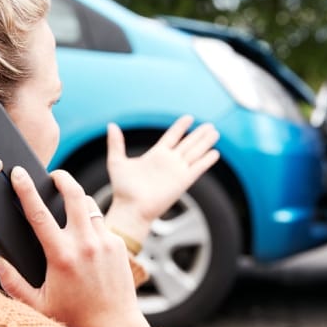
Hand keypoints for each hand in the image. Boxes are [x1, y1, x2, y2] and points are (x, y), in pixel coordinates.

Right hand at [0, 166, 152, 326]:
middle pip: (73, 193)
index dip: (26, 189)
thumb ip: (12, 281)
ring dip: (77, 200)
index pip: (38, 213)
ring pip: (90, 205)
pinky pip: (102, 223)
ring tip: (67, 205)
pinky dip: (90, 222)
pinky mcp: (119, 245)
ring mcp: (105, 242)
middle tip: (53, 175)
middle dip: (61, 177)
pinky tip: (84, 236)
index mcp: (61, 256)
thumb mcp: (36, 304)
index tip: (19, 173)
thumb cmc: (73, 318)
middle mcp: (85, 244)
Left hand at [105, 115, 219, 242]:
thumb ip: (116, 143)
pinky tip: (215, 153)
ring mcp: (177, 171)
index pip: (172, 137)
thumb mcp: (117, 161)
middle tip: (210, 125)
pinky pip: (198, 168)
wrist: (131, 209)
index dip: (181, 127)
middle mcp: (168, 162)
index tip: (189, 118)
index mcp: (155, 155)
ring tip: (215, 132)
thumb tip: (111, 125)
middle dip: (199, 134)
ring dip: (205, 143)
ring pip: (195, 153)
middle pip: (188, 143)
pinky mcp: (182, 182)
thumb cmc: (122, 189)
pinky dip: (206, 161)